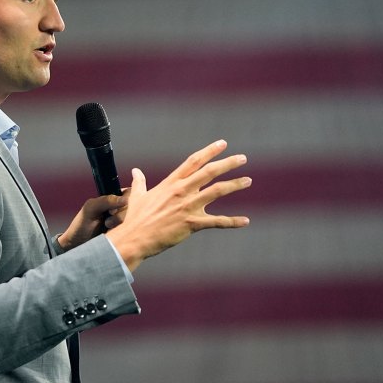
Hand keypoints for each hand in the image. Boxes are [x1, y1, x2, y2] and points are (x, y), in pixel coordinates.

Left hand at [57, 190, 129, 251]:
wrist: (78, 246)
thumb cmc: (81, 226)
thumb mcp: (91, 209)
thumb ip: (106, 200)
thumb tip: (126, 200)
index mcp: (113, 199)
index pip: (130, 193)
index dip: (126, 201)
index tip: (112, 211)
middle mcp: (121, 209)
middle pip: (134, 207)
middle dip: (121, 215)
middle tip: (107, 222)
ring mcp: (124, 222)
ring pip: (135, 220)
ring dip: (121, 224)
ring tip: (107, 228)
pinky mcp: (125, 234)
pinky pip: (133, 232)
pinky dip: (124, 233)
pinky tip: (113, 235)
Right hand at [107, 139, 250, 271]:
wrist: (134, 238)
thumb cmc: (135, 218)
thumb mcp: (136, 196)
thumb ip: (139, 182)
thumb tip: (136, 171)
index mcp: (170, 183)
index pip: (193, 162)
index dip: (209, 151)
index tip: (222, 143)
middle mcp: (181, 191)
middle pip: (209, 172)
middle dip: (228, 163)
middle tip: (243, 158)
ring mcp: (187, 206)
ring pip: (217, 191)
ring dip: (235, 184)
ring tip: (248, 180)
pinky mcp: (191, 223)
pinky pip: (217, 222)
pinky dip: (233, 221)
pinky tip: (245, 221)